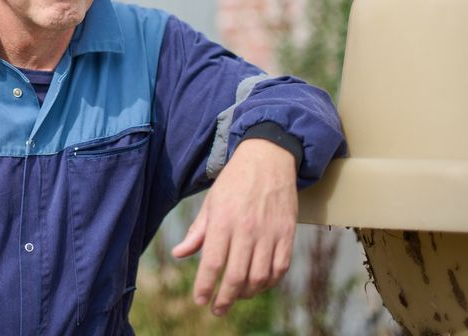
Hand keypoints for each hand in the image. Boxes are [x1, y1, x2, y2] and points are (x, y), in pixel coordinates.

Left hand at [170, 138, 297, 315]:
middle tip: (217, 309)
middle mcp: (246, 229)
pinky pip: (280, 268)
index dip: (205, 287)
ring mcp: (269, 232)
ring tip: (237, 296)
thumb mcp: (211, 202)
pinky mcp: (287, 233)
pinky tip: (260, 284)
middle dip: (225, 298)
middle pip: (236, 276)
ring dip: (247, 293)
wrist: (268, 158)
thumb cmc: (234, 181)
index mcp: (223, 221)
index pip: (212, 263)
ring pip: (259, 277)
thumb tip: (180, 254)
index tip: (200, 300)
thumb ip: (197, 231)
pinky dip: (270, 282)